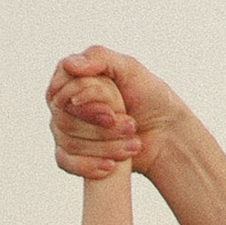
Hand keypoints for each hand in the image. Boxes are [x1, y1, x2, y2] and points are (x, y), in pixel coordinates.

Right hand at [47, 46, 192, 182]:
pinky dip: (87, 165)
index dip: (85, 105)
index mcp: (75, 78)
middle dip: (101, 129)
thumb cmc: (150, 96)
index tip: (111, 113)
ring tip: (133, 143)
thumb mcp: (131, 69)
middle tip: (131, 126)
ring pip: (69, 142)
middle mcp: (65, 102)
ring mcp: (66, 129)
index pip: (60, 91)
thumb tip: (68, 65)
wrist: (165, 133)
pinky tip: (110, 166)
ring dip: (105, 145)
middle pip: (64, 119)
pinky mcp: (73, 153)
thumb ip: (100, 58)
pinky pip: (65, 162)